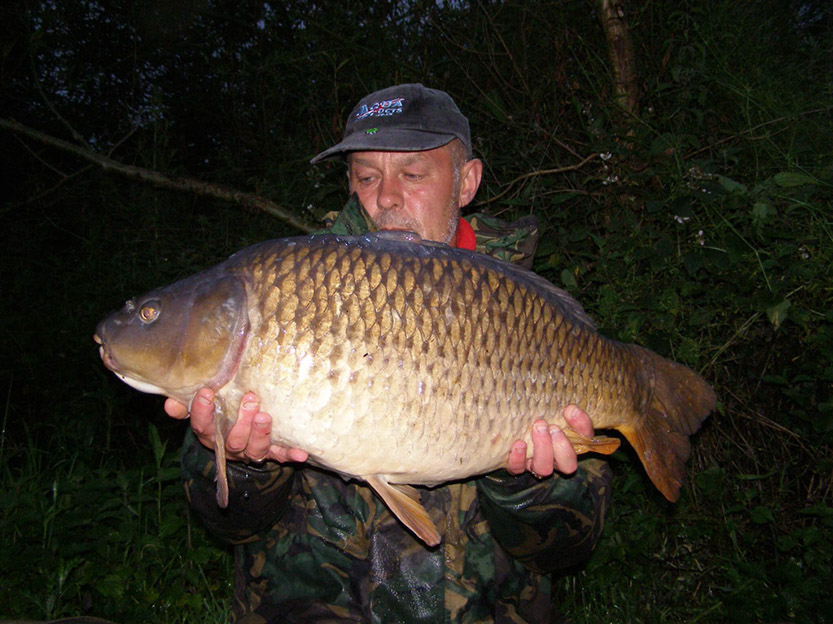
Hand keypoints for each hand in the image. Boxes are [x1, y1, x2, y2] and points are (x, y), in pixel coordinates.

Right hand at [164, 388, 308, 463]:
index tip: (206, 392)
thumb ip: (186, 404)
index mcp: (210, 434)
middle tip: (250, 399)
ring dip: (261, 434)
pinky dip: (290, 455)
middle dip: (242, 422)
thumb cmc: (219, 411)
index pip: (202, 426)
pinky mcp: (271, 453)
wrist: (236, 431)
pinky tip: (301, 453)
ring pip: (255, 450)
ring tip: (266, 416)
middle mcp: (230, 446)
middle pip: (233, 440)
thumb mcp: (202, 407)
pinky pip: (281, 456)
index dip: (202, 412)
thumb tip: (169, 403)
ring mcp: (250, 451)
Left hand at [505, 405, 592, 477]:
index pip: (584, 438)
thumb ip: (561, 407)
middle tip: (553, 427)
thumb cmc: (534, 411)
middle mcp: (555, 458)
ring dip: (543, 449)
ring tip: (537, 428)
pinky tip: (519, 443)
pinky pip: (518, 468)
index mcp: (569, 442)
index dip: (581, 427)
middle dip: (562, 446)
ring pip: (544, 469)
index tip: (570, 410)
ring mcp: (535, 464)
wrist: (509, 418)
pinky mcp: (516, 465)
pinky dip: (518, 458)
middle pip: (568, 465)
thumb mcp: (549, 406)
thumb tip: (570, 409)